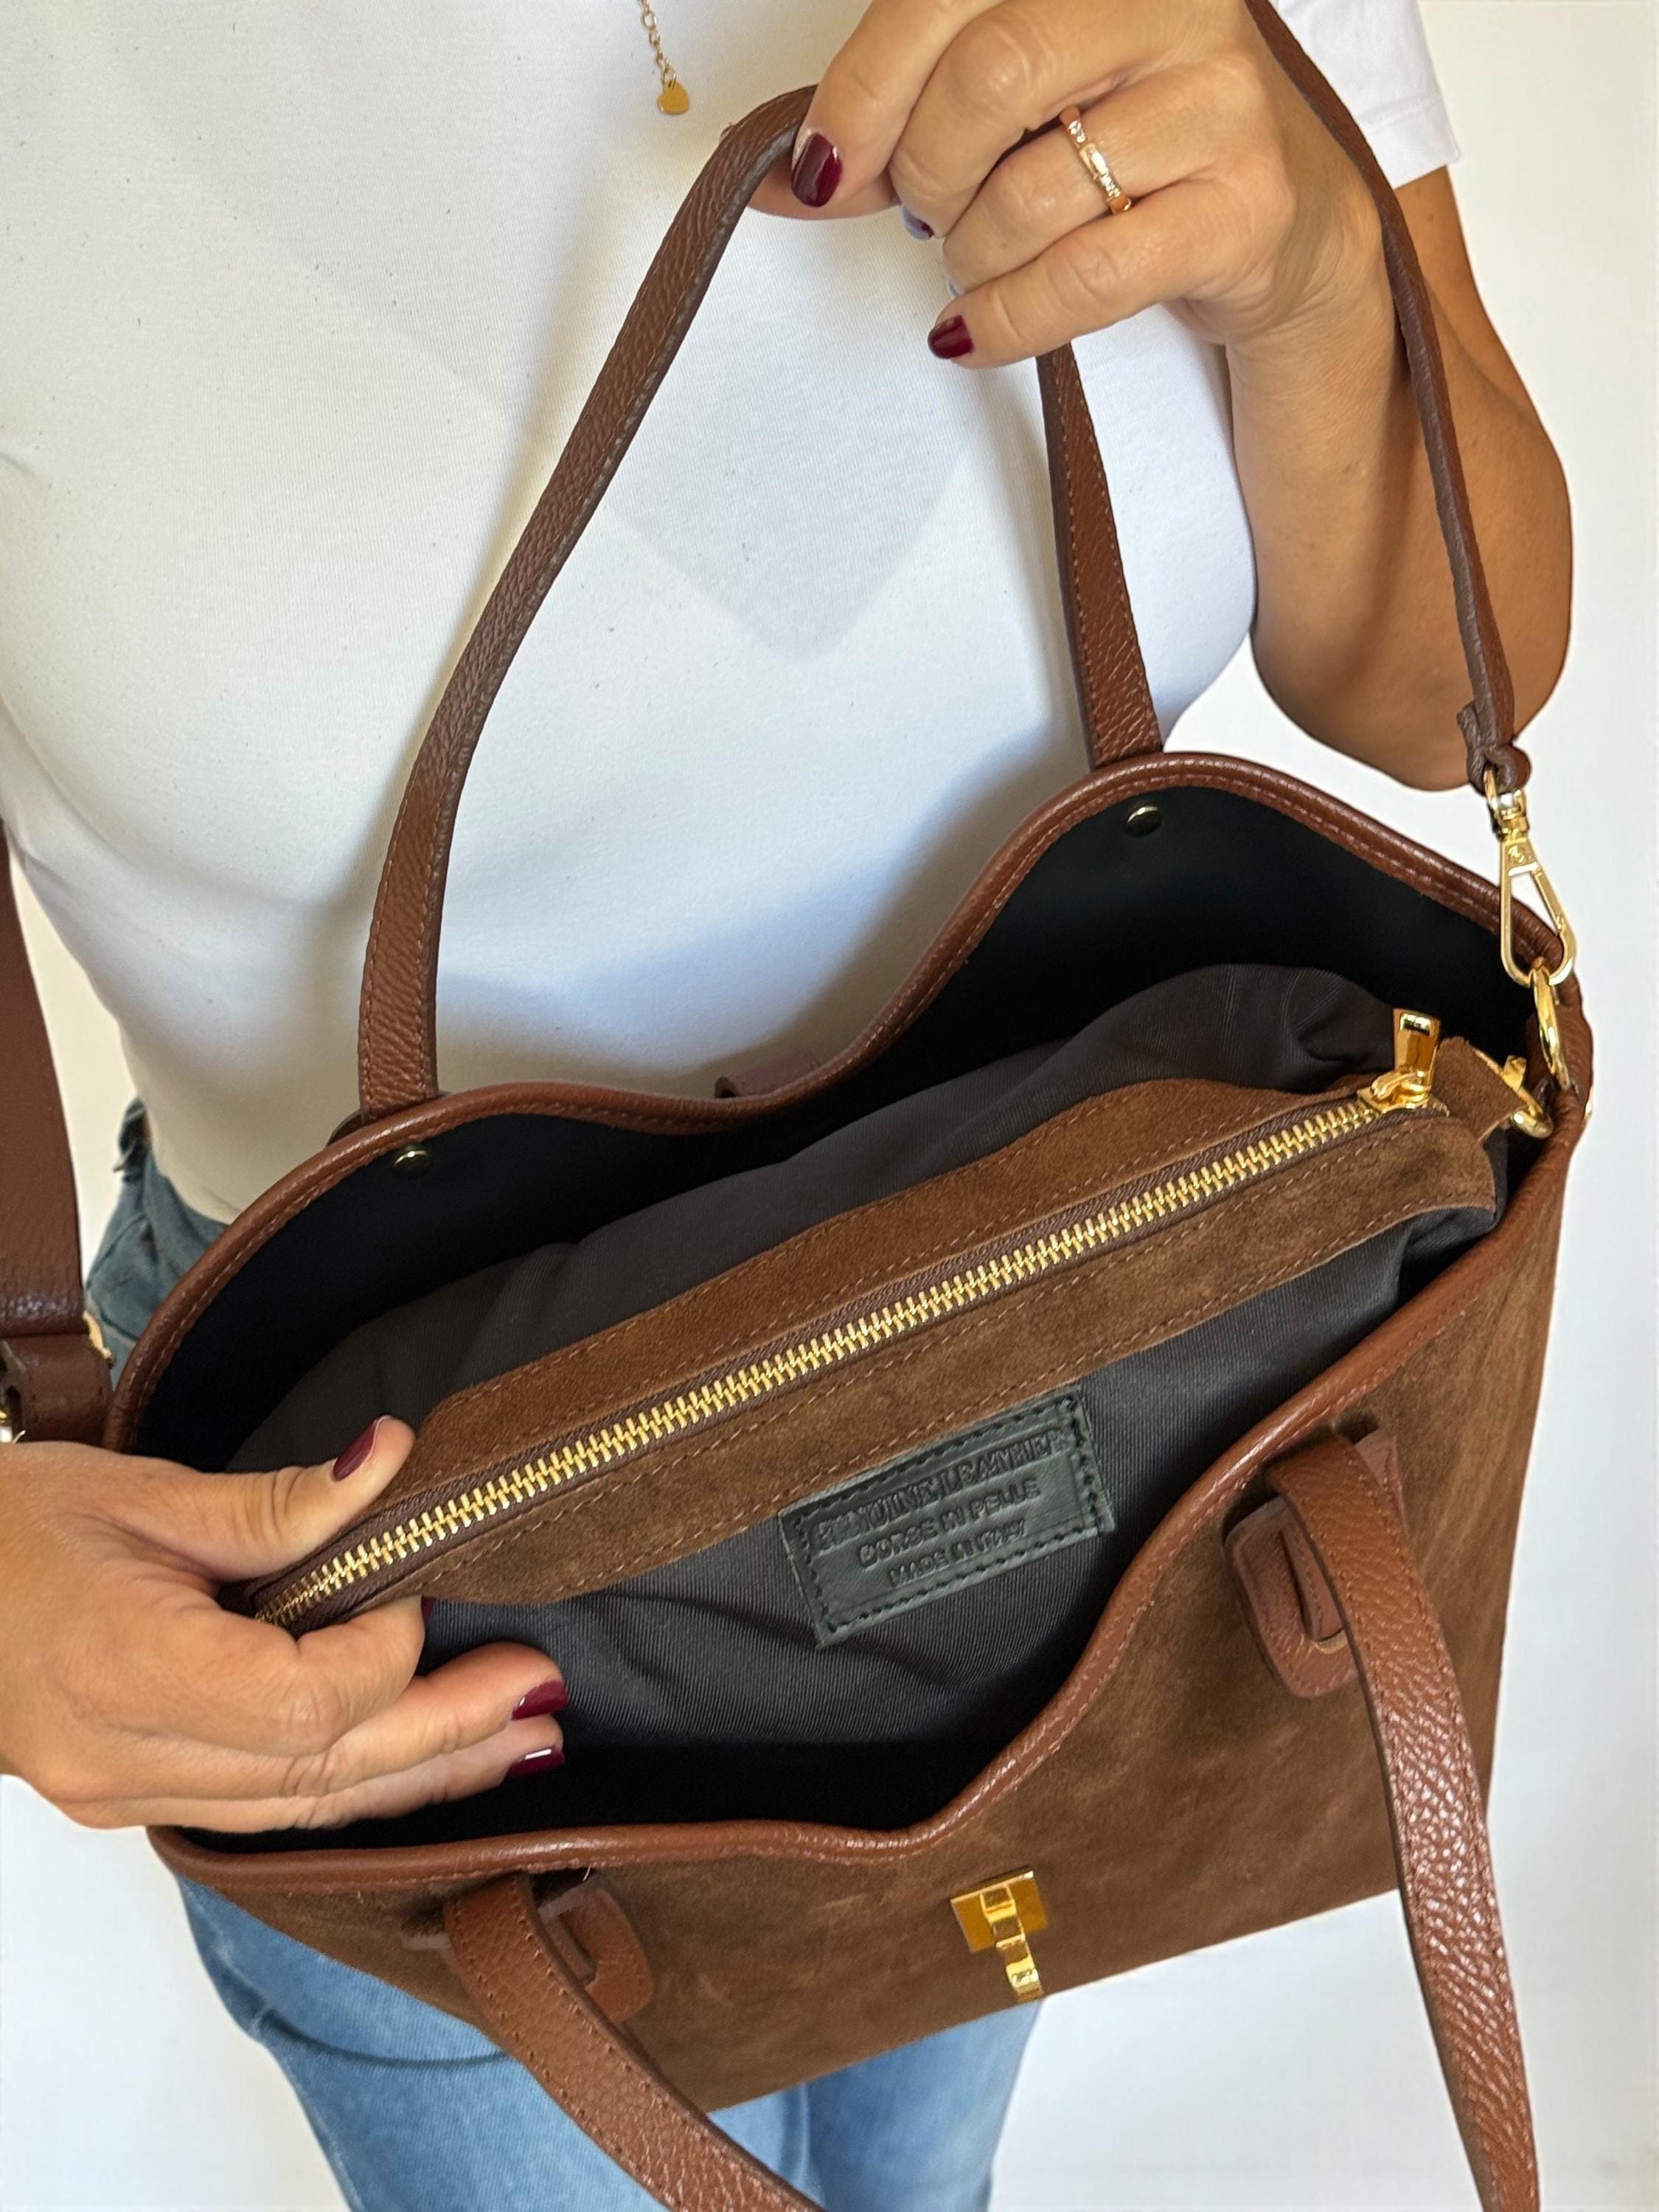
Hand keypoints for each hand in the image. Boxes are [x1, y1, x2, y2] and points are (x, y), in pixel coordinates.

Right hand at [0, 1419, 565, 1831]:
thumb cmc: (6, 1528)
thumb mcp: (137, 1491)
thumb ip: (273, 1502)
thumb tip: (389, 1458)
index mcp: (123, 1670)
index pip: (300, 1703)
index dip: (387, 1653)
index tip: (430, 1587)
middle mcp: (124, 1757)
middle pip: (320, 1772)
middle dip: (446, 1734)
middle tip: (543, 1696)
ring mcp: (123, 1793)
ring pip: (302, 1809)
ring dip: (422, 1774)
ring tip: (524, 1743)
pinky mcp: (129, 1798)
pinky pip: (264, 1811)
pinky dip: (353, 1788)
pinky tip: (424, 1765)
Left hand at [756, 0, 1381, 367]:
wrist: (1276, 224)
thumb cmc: (1126, 151)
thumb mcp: (1017, 109)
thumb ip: (908, 119)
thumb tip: (795, 175)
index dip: (867, 88)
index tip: (826, 164)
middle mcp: (1171, 4)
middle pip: (988, 81)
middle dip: (927, 173)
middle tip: (929, 214)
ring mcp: (1218, 102)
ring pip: (1031, 193)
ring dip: (972, 257)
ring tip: (980, 264)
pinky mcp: (1243, 208)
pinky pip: (1081, 280)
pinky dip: (1005, 321)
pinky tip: (976, 330)